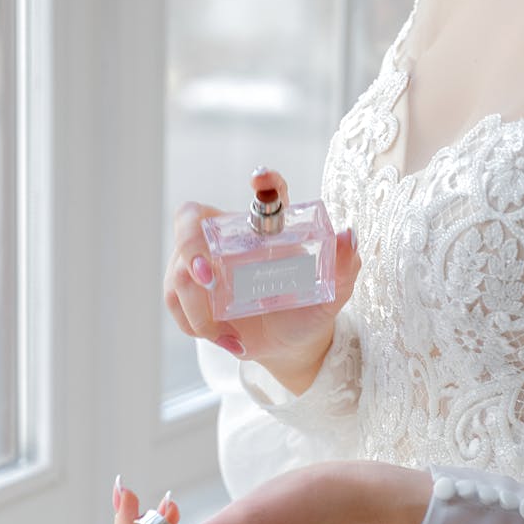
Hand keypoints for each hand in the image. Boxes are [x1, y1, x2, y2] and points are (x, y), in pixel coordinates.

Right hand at [164, 168, 359, 394]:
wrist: (292, 344)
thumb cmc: (310, 309)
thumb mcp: (331, 294)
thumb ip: (342, 267)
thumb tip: (348, 237)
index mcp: (269, 228)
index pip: (267, 193)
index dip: (264, 181)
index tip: (262, 179)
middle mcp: (230, 238)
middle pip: (189, 220)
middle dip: (190, 246)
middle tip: (209, 277)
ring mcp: (203, 265)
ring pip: (178, 273)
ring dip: (198, 308)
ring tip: (230, 336)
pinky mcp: (190, 294)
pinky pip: (175, 303)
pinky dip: (198, 325)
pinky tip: (231, 342)